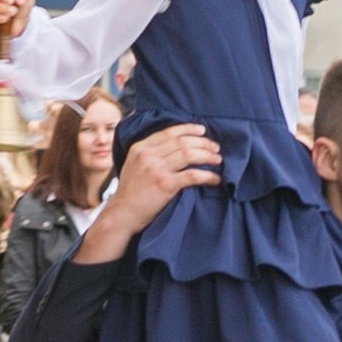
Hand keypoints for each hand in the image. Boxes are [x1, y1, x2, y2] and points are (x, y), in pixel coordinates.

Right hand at [76, 125, 220, 263]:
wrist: (123, 213)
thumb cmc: (131, 191)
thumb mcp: (133, 164)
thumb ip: (148, 152)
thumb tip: (169, 143)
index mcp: (140, 147)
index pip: (168, 132)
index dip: (188, 129)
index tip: (202, 130)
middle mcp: (148, 155)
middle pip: (182, 142)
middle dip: (203, 142)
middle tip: (215, 147)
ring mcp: (156, 169)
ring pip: (189, 154)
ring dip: (207, 156)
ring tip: (218, 160)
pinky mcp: (165, 184)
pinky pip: (192, 175)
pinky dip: (207, 176)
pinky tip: (215, 179)